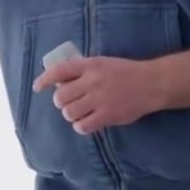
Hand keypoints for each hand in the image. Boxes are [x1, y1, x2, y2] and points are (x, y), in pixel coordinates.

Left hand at [32, 56, 164, 134]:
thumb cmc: (125, 72)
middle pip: (61, 97)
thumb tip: (59, 84)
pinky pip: (82, 126)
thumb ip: (82, 71)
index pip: (59, 71)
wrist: (151, 83)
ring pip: (69, 113)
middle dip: (62, 102)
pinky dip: (81, 126)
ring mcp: (100, 99)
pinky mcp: (107, 115)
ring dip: (71, 115)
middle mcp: (92, 81)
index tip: (37, 88)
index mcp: (90, 65)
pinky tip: (87, 122)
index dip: (44, 80)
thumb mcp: (102, 63)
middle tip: (70, 103)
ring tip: (81, 112)